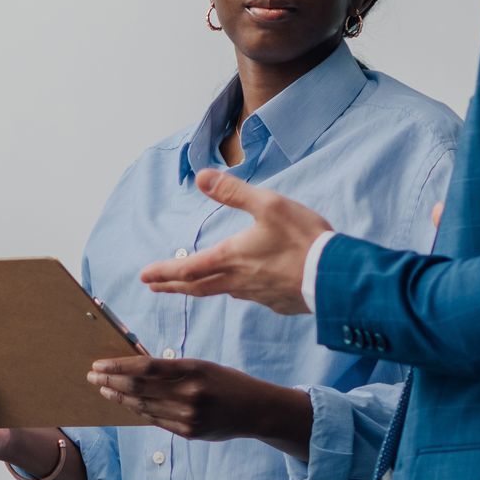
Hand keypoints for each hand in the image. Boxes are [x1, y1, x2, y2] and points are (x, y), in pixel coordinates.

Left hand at [87, 355, 308, 450]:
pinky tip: (125, 404)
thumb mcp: (202, 366)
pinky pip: (155, 421)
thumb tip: (134, 367)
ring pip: (143, 407)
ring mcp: (188, 416)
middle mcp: (189, 394)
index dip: (118, 367)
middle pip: (139, 388)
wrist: (255, 410)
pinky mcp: (188, 432)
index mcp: (193, 369)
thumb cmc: (225, 382)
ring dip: (119, 398)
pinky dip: (138, 411)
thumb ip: (171, 370)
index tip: (98, 365)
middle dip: (111, 382)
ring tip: (102, 389)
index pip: (146, 367)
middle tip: (92, 376)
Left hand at [140, 170, 328, 314]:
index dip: (163, 272)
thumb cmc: (303, 239)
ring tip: (193, 284)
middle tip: (155, 287)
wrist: (336, 276)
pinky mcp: (277, 302)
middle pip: (197, 287)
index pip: (187, 268)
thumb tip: (202, 177)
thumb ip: (234, 192)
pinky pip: (251, 296)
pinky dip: (237, 290)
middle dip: (173, 285)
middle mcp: (238, 281)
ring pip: (222, 292)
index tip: (144, 277)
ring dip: (202, 288)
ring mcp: (257, 295)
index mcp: (231, 257)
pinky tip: (243, 288)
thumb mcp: (268, 205)